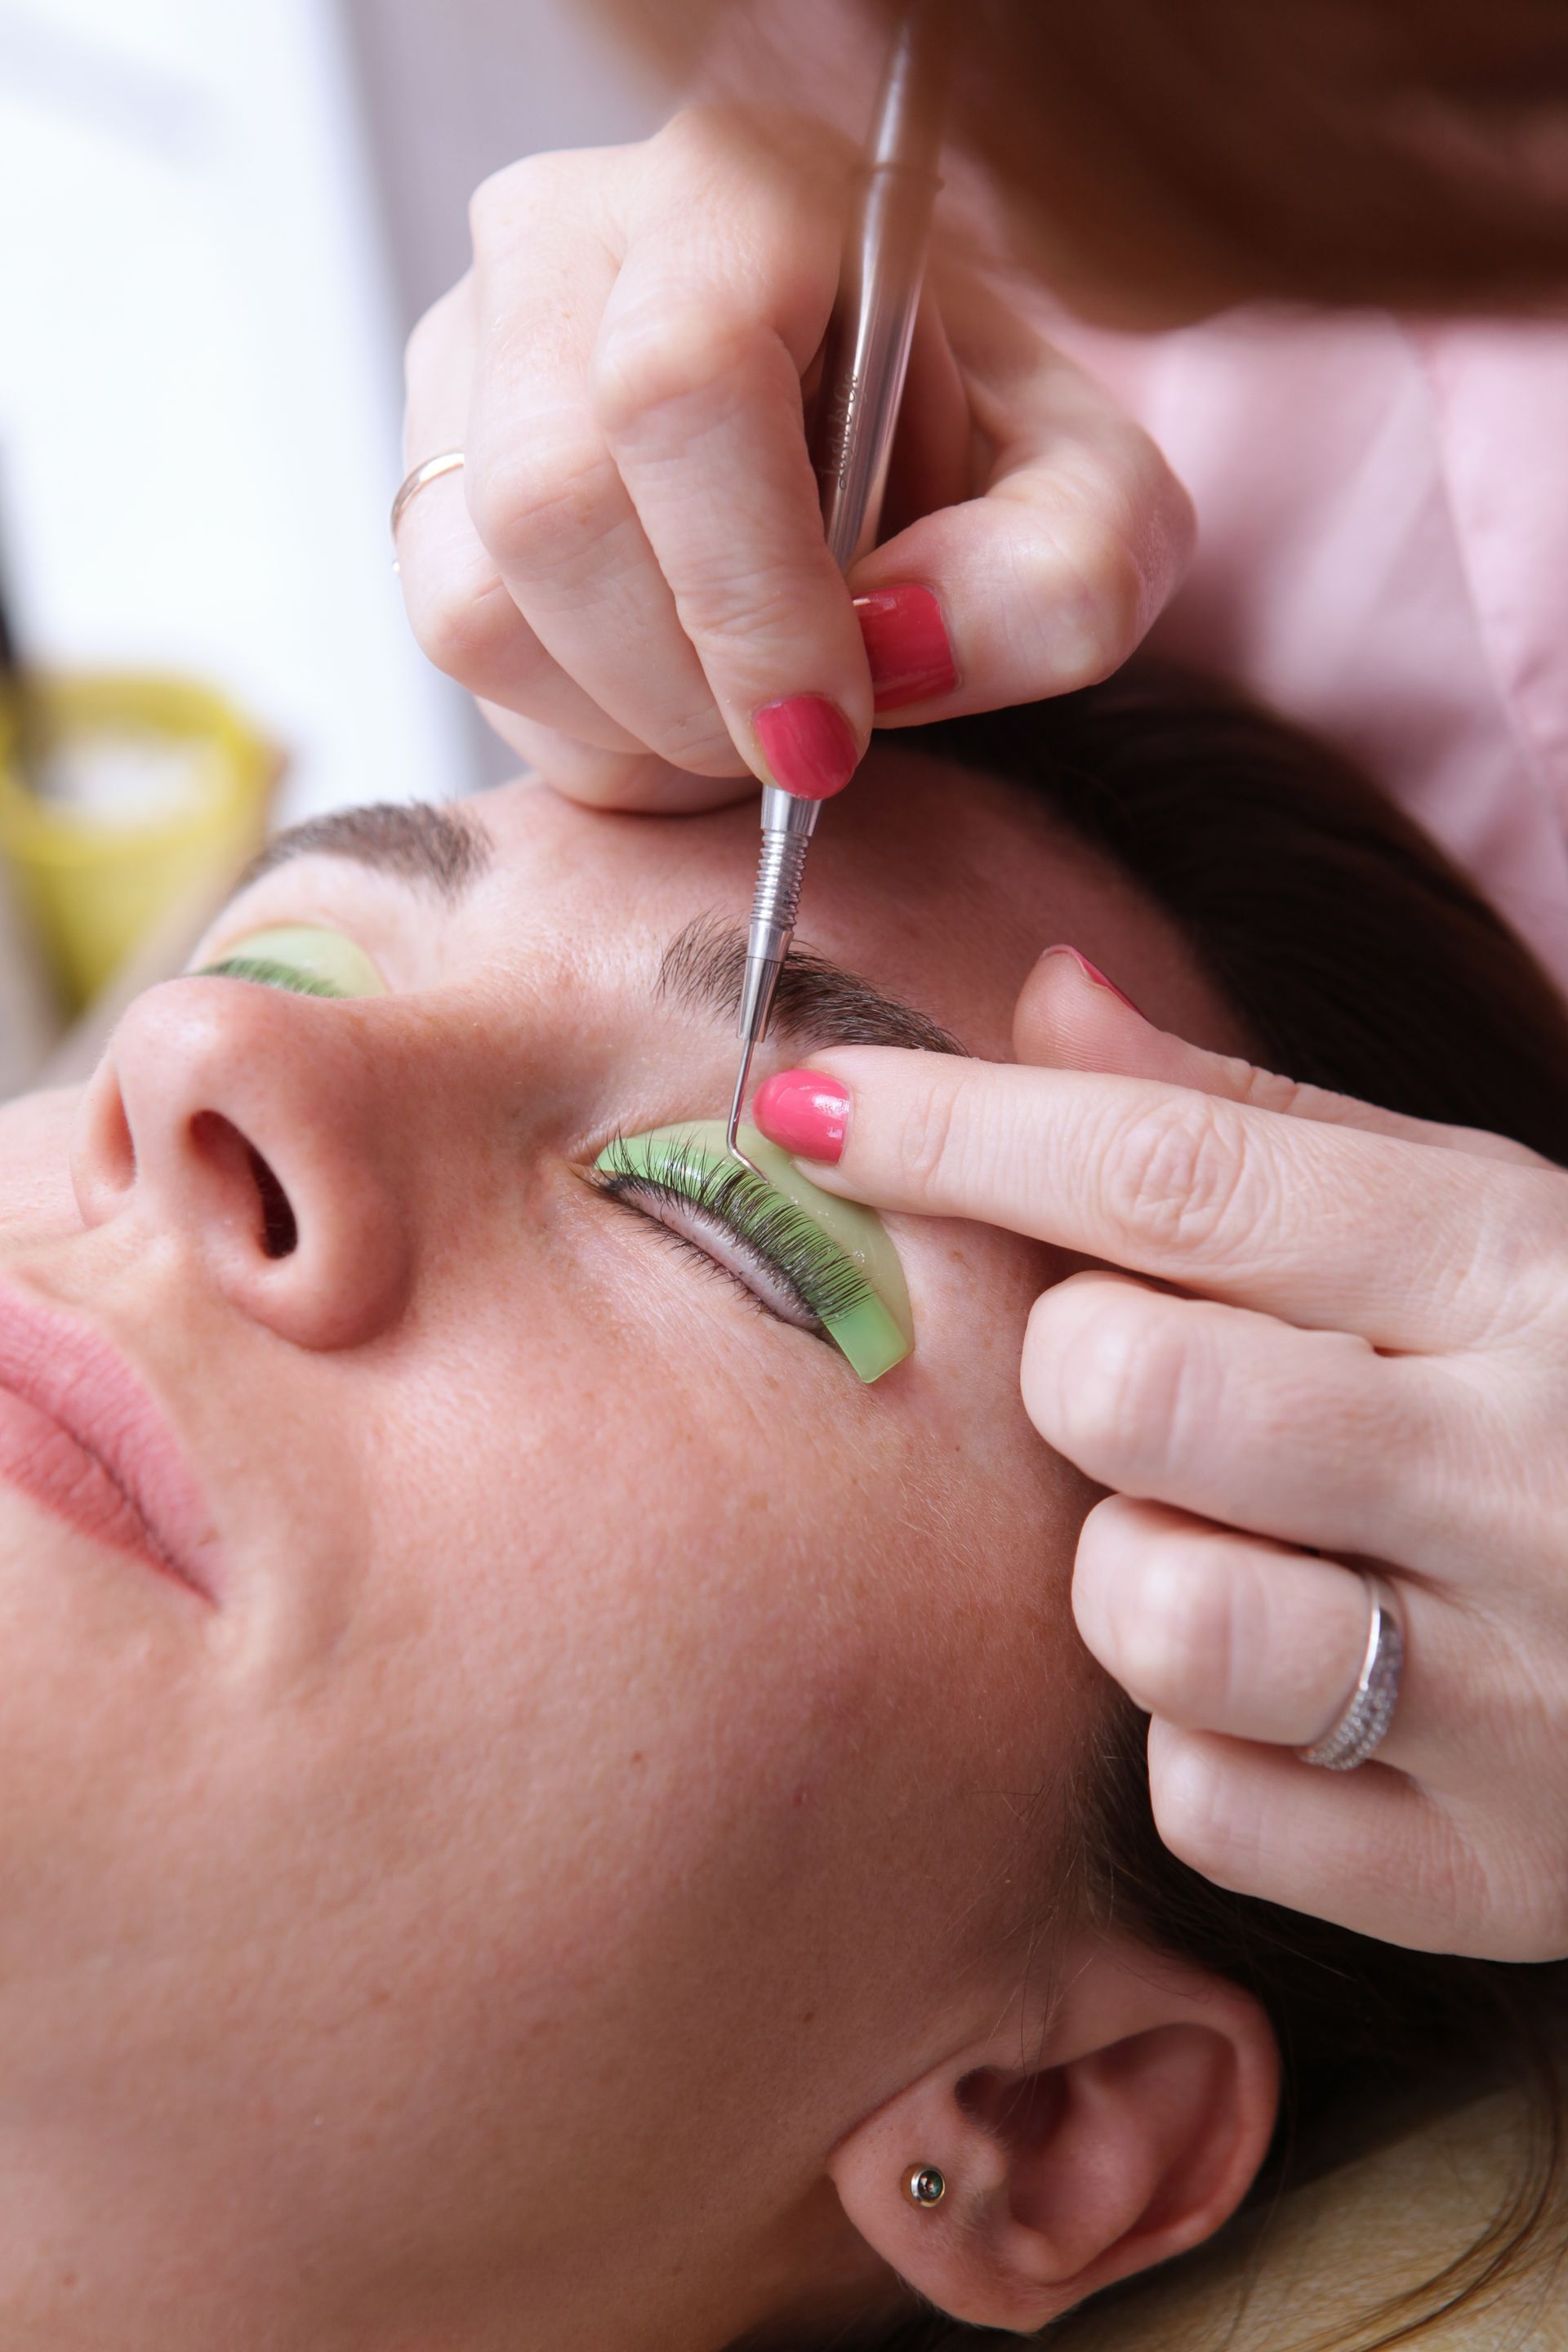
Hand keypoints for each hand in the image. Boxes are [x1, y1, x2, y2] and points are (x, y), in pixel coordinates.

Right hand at [396, 107, 1193, 809]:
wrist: (883, 450)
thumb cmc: (980, 466)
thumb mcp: (1086, 513)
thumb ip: (1055, 581)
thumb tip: (900, 650)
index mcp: (744, 192)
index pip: (682, 384)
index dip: (748, 594)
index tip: (826, 731)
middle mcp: (567, 239)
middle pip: (547, 507)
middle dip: (684, 690)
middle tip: (795, 746)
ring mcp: (467, 351)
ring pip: (472, 600)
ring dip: (625, 724)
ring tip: (741, 713)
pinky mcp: (426, 467)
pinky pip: (456, 652)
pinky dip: (579, 732)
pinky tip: (673, 700)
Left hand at [750, 947, 1567, 1960]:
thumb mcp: (1474, 1222)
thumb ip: (1251, 1125)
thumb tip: (1044, 994)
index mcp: (1515, 1270)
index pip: (1175, 1173)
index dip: (961, 1130)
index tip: (809, 1103)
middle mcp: (1523, 1472)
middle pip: (1127, 1387)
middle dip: (1078, 1367)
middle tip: (1153, 1380)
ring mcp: (1518, 1695)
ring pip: (1148, 1609)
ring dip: (1141, 1567)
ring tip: (1246, 1546)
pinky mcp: (1484, 1877)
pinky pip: (1205, 1801)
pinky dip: (1212, 1744)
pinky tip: (1306, 1692)